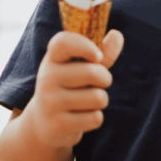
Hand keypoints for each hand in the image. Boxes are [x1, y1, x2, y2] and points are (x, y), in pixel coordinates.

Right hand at [22, 30, 123, 148]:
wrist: (42, 122)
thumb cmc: (69, 86)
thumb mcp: (81, 67)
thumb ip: (101, 52)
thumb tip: (117, 35)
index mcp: (52, 58)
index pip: (63, 42)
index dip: (85, 45)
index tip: (98, 56)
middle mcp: (47, 78)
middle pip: (93, 73)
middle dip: (105, 79)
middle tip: (97, 84)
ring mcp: (50, 102)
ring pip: (98, 97)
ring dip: (101, 100)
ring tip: (86, 102)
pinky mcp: (57, 125)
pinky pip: (95, 118)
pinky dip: (95, 118)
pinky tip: (80, 118)